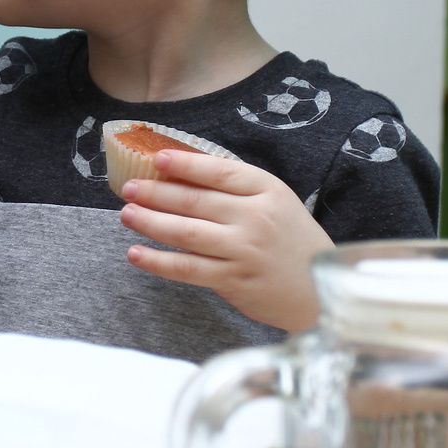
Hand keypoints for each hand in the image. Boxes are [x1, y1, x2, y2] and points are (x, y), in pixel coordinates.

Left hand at [121, 151, 326, 331]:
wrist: (320, 289)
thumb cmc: (291, 241)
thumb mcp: (276, 203)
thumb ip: (237, 190)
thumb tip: (180, 174)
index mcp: (268, 190)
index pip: (219, 171)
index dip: (184, 163)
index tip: (156, 158)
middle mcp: (256, 217)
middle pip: (195, 200)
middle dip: (156, 192)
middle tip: (128, 187)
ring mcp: (244, 250)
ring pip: (186, 232)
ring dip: (150, 222)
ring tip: (127, 214)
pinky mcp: (234, 280)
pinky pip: (187, 268)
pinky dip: (158, 261)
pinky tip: (136, 254)